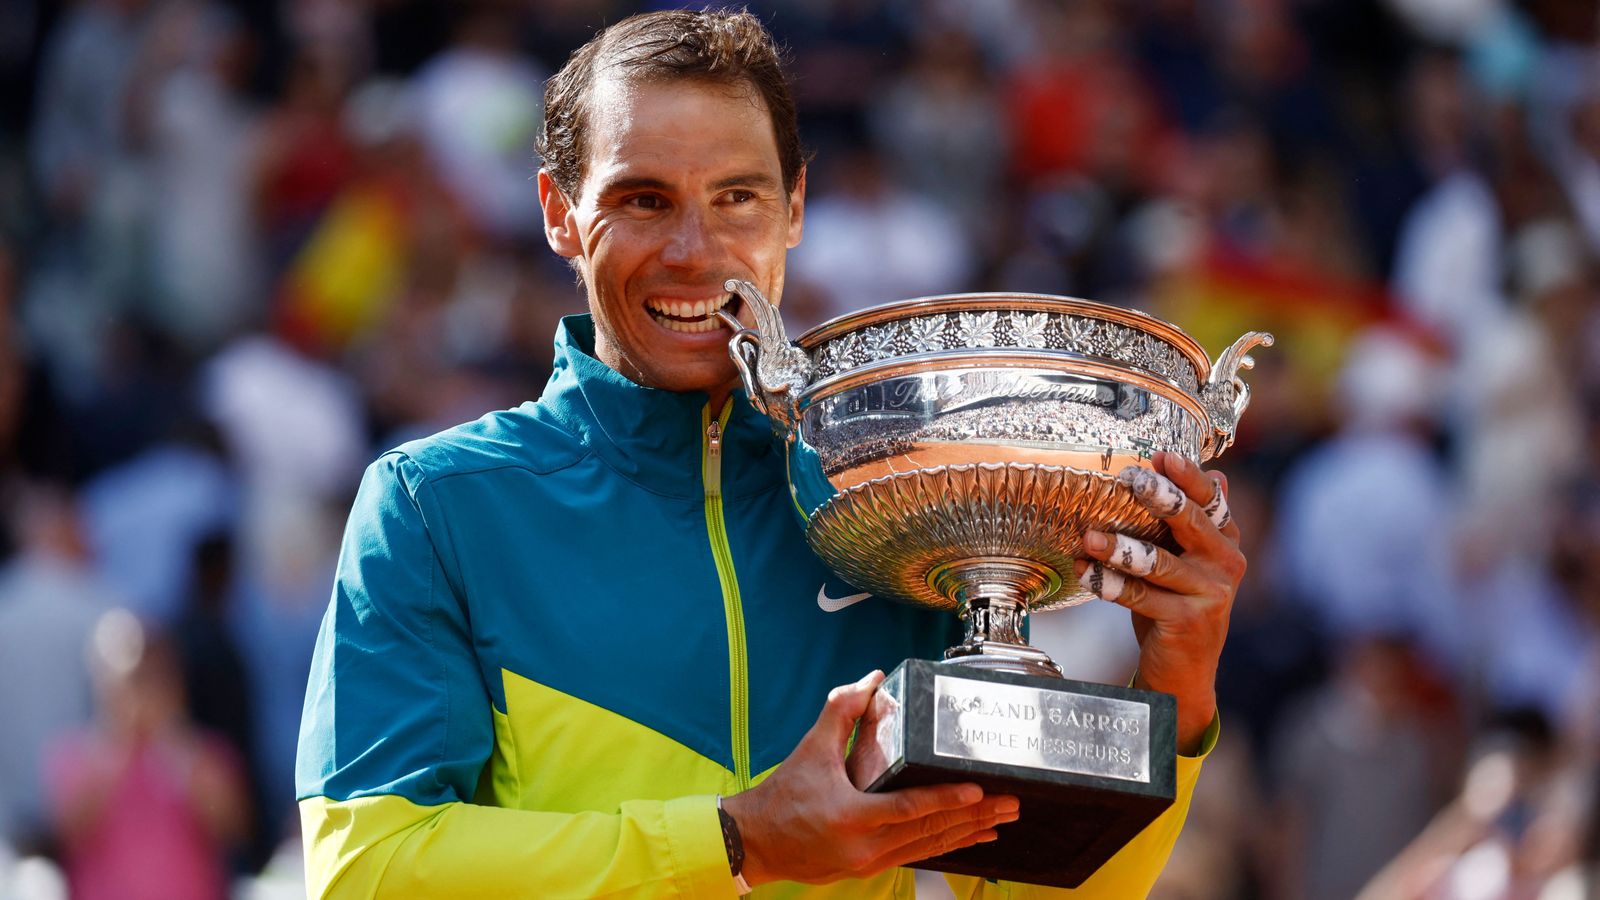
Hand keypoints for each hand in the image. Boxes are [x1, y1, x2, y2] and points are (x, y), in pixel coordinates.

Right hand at [721, 671, 1019, 885]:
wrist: (757, 841)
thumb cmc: (783, 795)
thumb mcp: (811, 748)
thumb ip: (842, 711)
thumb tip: (873, 678)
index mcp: (852, 816)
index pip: (910, 809)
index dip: (947, 799)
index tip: (979, 791)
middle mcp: (865, 846)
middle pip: (931, 832)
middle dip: (975, 817)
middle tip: (1010, 802)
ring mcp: (870, 862)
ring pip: (929, 848)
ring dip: (968, 833)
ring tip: (1001, 820)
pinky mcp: (870, 868)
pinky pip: (918, 856)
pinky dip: (947, 846)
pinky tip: (971, 838)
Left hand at [1074, 451, 1245, 754]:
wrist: (1184, 669)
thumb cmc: (1177, 604)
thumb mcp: (1187, 560)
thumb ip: (1193, 522)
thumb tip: (1217, 473)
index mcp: (1226, 540)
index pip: (1211, 499)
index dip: (1188, 476)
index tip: (1159, 456)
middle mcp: (1226, 563)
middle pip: (1190, 521)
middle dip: (1158, 497)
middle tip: (1127, 480)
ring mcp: (1210, 593)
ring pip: (1158, 561)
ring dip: (1118, 547)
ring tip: (1088, 537)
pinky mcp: (1188, 622)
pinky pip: (1141, 596)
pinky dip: (1108, 584)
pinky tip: (1085, 572)